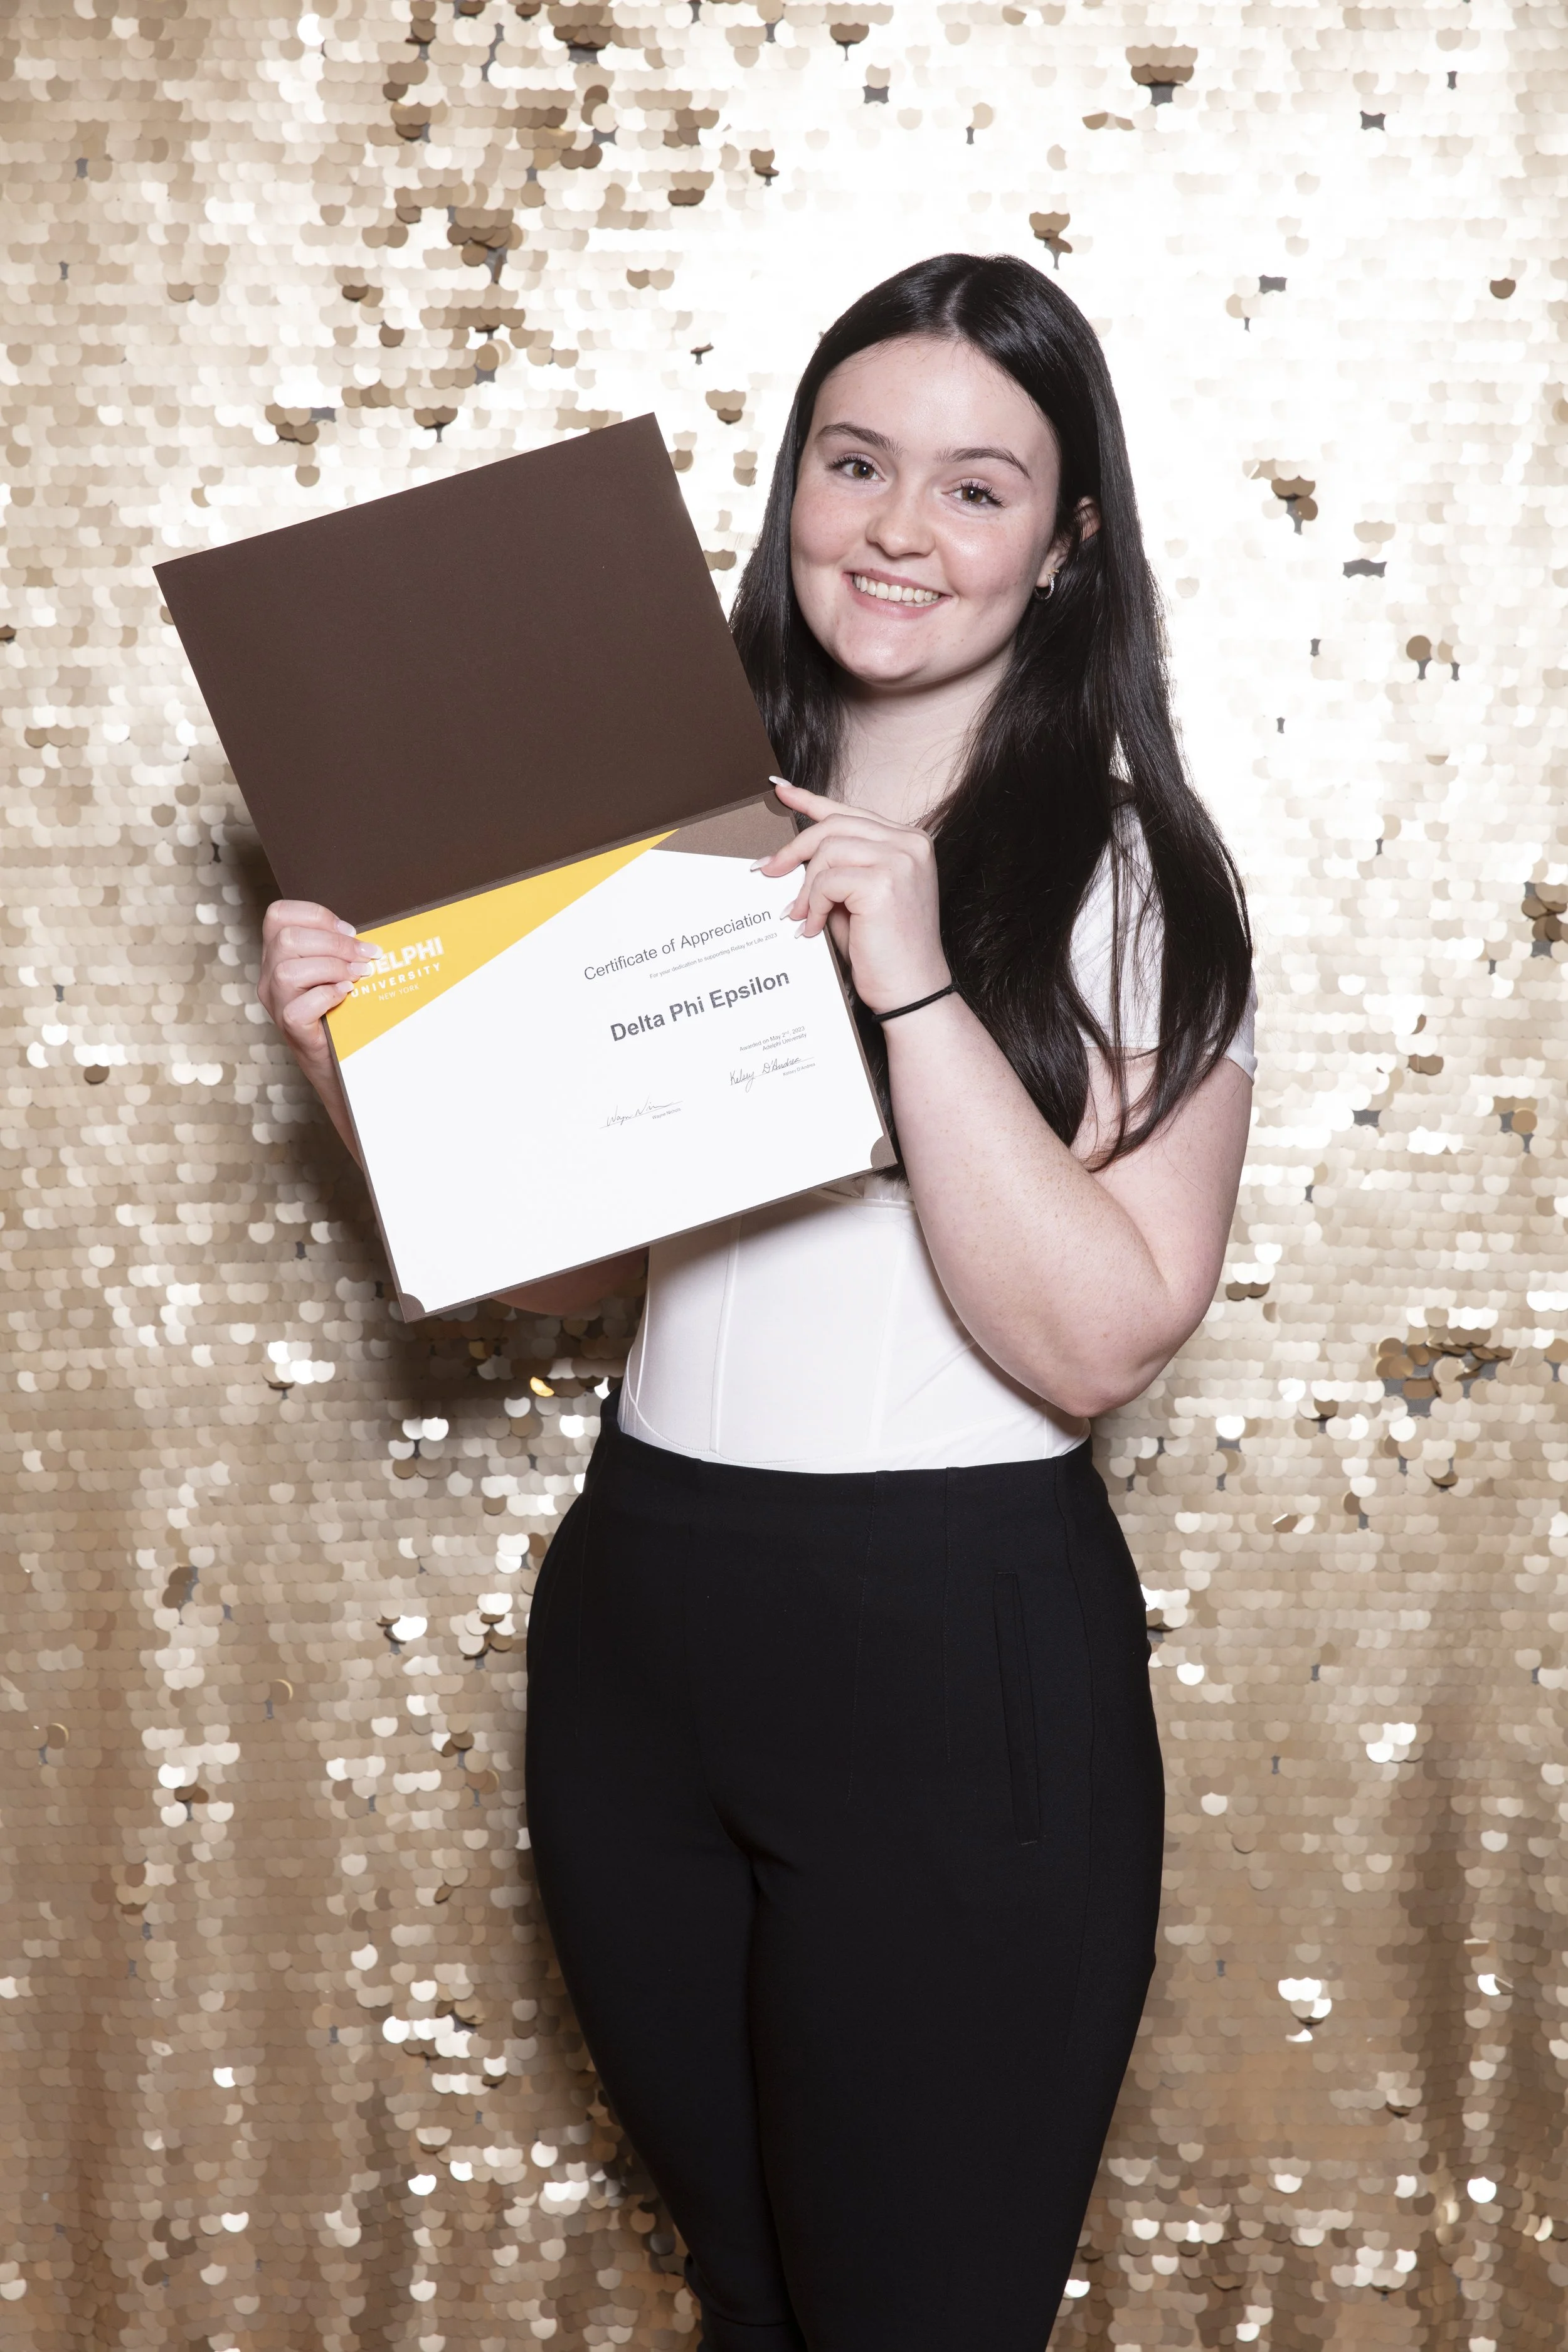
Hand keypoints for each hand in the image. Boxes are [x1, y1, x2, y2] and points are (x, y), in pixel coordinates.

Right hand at [258, 898, 376, 1086]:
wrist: (337, 1063)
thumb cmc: (339, 1012)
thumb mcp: (332, 973)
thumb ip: (336, 950)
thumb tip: (364, 938)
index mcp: (278, 955)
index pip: (278, 915)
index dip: (316, 915)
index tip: (350, 931)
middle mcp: (269, 976)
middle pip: (286, 939)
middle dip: (334, 942)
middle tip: (366, 955)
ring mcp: (275, 1003)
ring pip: (287, 971)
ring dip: (332, 967)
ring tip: (359, 975)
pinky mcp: (289, 1028)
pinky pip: (299, 1007)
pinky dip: (327, 996)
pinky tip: (346, 996)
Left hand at [758, 779, 950, 1015]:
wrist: (912, 991)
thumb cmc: (885, 950)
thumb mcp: (857, 898)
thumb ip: (835, 868)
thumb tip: (789, 853)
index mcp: (909, 841)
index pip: (850, 813)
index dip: (810, 800)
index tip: (780, 790)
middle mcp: (910, 843)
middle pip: (834, 825)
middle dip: (794, 849)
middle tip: (768, 871)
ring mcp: (901, 859)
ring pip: (827, 850)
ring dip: (806, 887)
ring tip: (800, 915)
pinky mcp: (885, 881)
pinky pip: (828, 880)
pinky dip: (813, 904)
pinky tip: (815, 927)